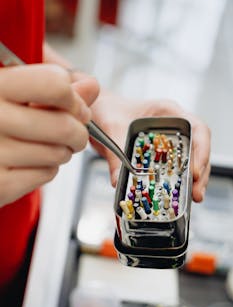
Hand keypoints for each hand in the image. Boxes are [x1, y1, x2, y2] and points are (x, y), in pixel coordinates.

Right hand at [0, 64, 98, 206]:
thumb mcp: (13, 91)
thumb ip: (53, 88)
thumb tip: (92, 86)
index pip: (54, 84)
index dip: (73, 97)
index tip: (75, 106)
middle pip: (65, 125)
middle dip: (78, 132)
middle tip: (74, 133)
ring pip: (59, 153)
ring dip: (62, 151)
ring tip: (46, 145)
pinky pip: (46, 174)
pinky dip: (47, 169)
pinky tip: (31, 161)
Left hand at [90, 94, 210, 202]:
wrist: (98, 110)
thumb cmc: (108, 109)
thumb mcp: (111, 128)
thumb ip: (115, 154)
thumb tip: (118, 182)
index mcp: (168, 111)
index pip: (196, 128)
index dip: (201, 150)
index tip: (195, 172)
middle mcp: (173, 125)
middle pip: (198, 147)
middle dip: (200, 171)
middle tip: (196, 194)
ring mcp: (168, 139)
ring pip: (190, 159)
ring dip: (192, 179)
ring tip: (192, 198)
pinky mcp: (160, 152)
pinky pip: (174, 166)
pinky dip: (177, 180)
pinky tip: (176, 194)